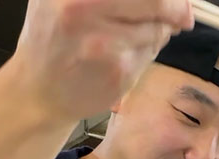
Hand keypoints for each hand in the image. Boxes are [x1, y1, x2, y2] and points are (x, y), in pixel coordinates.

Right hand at [10, 0, 193, 121]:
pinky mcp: (119, 70)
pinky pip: (151, 52)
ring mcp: (104, 42)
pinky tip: (125, 54)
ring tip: (132, 35)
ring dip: (158, 30)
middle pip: (156, 1)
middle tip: (182, 13)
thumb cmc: (53, 38)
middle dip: (175, 8)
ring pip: (158, 28)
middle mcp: (82, 9)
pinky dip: (148, 50)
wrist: (36, 90)